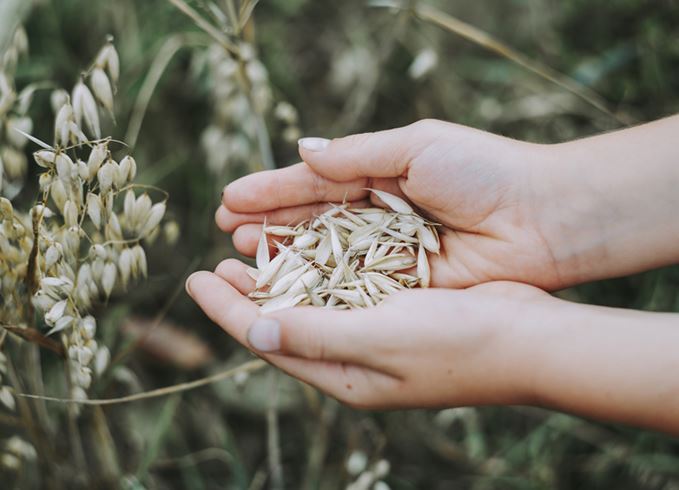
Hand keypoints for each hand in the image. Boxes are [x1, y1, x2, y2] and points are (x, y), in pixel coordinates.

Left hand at [186, 260, 549, 408]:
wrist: (529, 339)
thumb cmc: (457, 343)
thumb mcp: (380, 339)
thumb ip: (315, 335)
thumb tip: (253, 329)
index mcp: (344, 374)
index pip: (268, 339)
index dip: (227, 310)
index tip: (193, 279)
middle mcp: (354, 357)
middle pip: (284, 322)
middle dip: (246, 293)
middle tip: (214, 262)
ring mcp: (377, 334)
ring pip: (312, 302)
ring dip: (279, 276)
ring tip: (249, 249)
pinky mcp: (399, 309)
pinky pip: (344, 287)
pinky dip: (318, 267)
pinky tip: (307, 246)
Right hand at [216, 120, 571, 289]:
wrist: (542, 218)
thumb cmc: (482, 171)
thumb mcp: (415, 147)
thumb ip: (355, 155)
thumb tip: (302, 150)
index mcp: (380, 174)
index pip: (314, 183)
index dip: (272, 191)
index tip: (230, 199)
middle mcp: (378, 216)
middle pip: (312, 221)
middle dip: (269, 224)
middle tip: (226, 231)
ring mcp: (388, 253)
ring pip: (325, 256)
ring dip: (284, 256)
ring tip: (242, 255)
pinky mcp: (403, 286)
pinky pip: (352, 286)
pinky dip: (319, 286)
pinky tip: (285, 286)